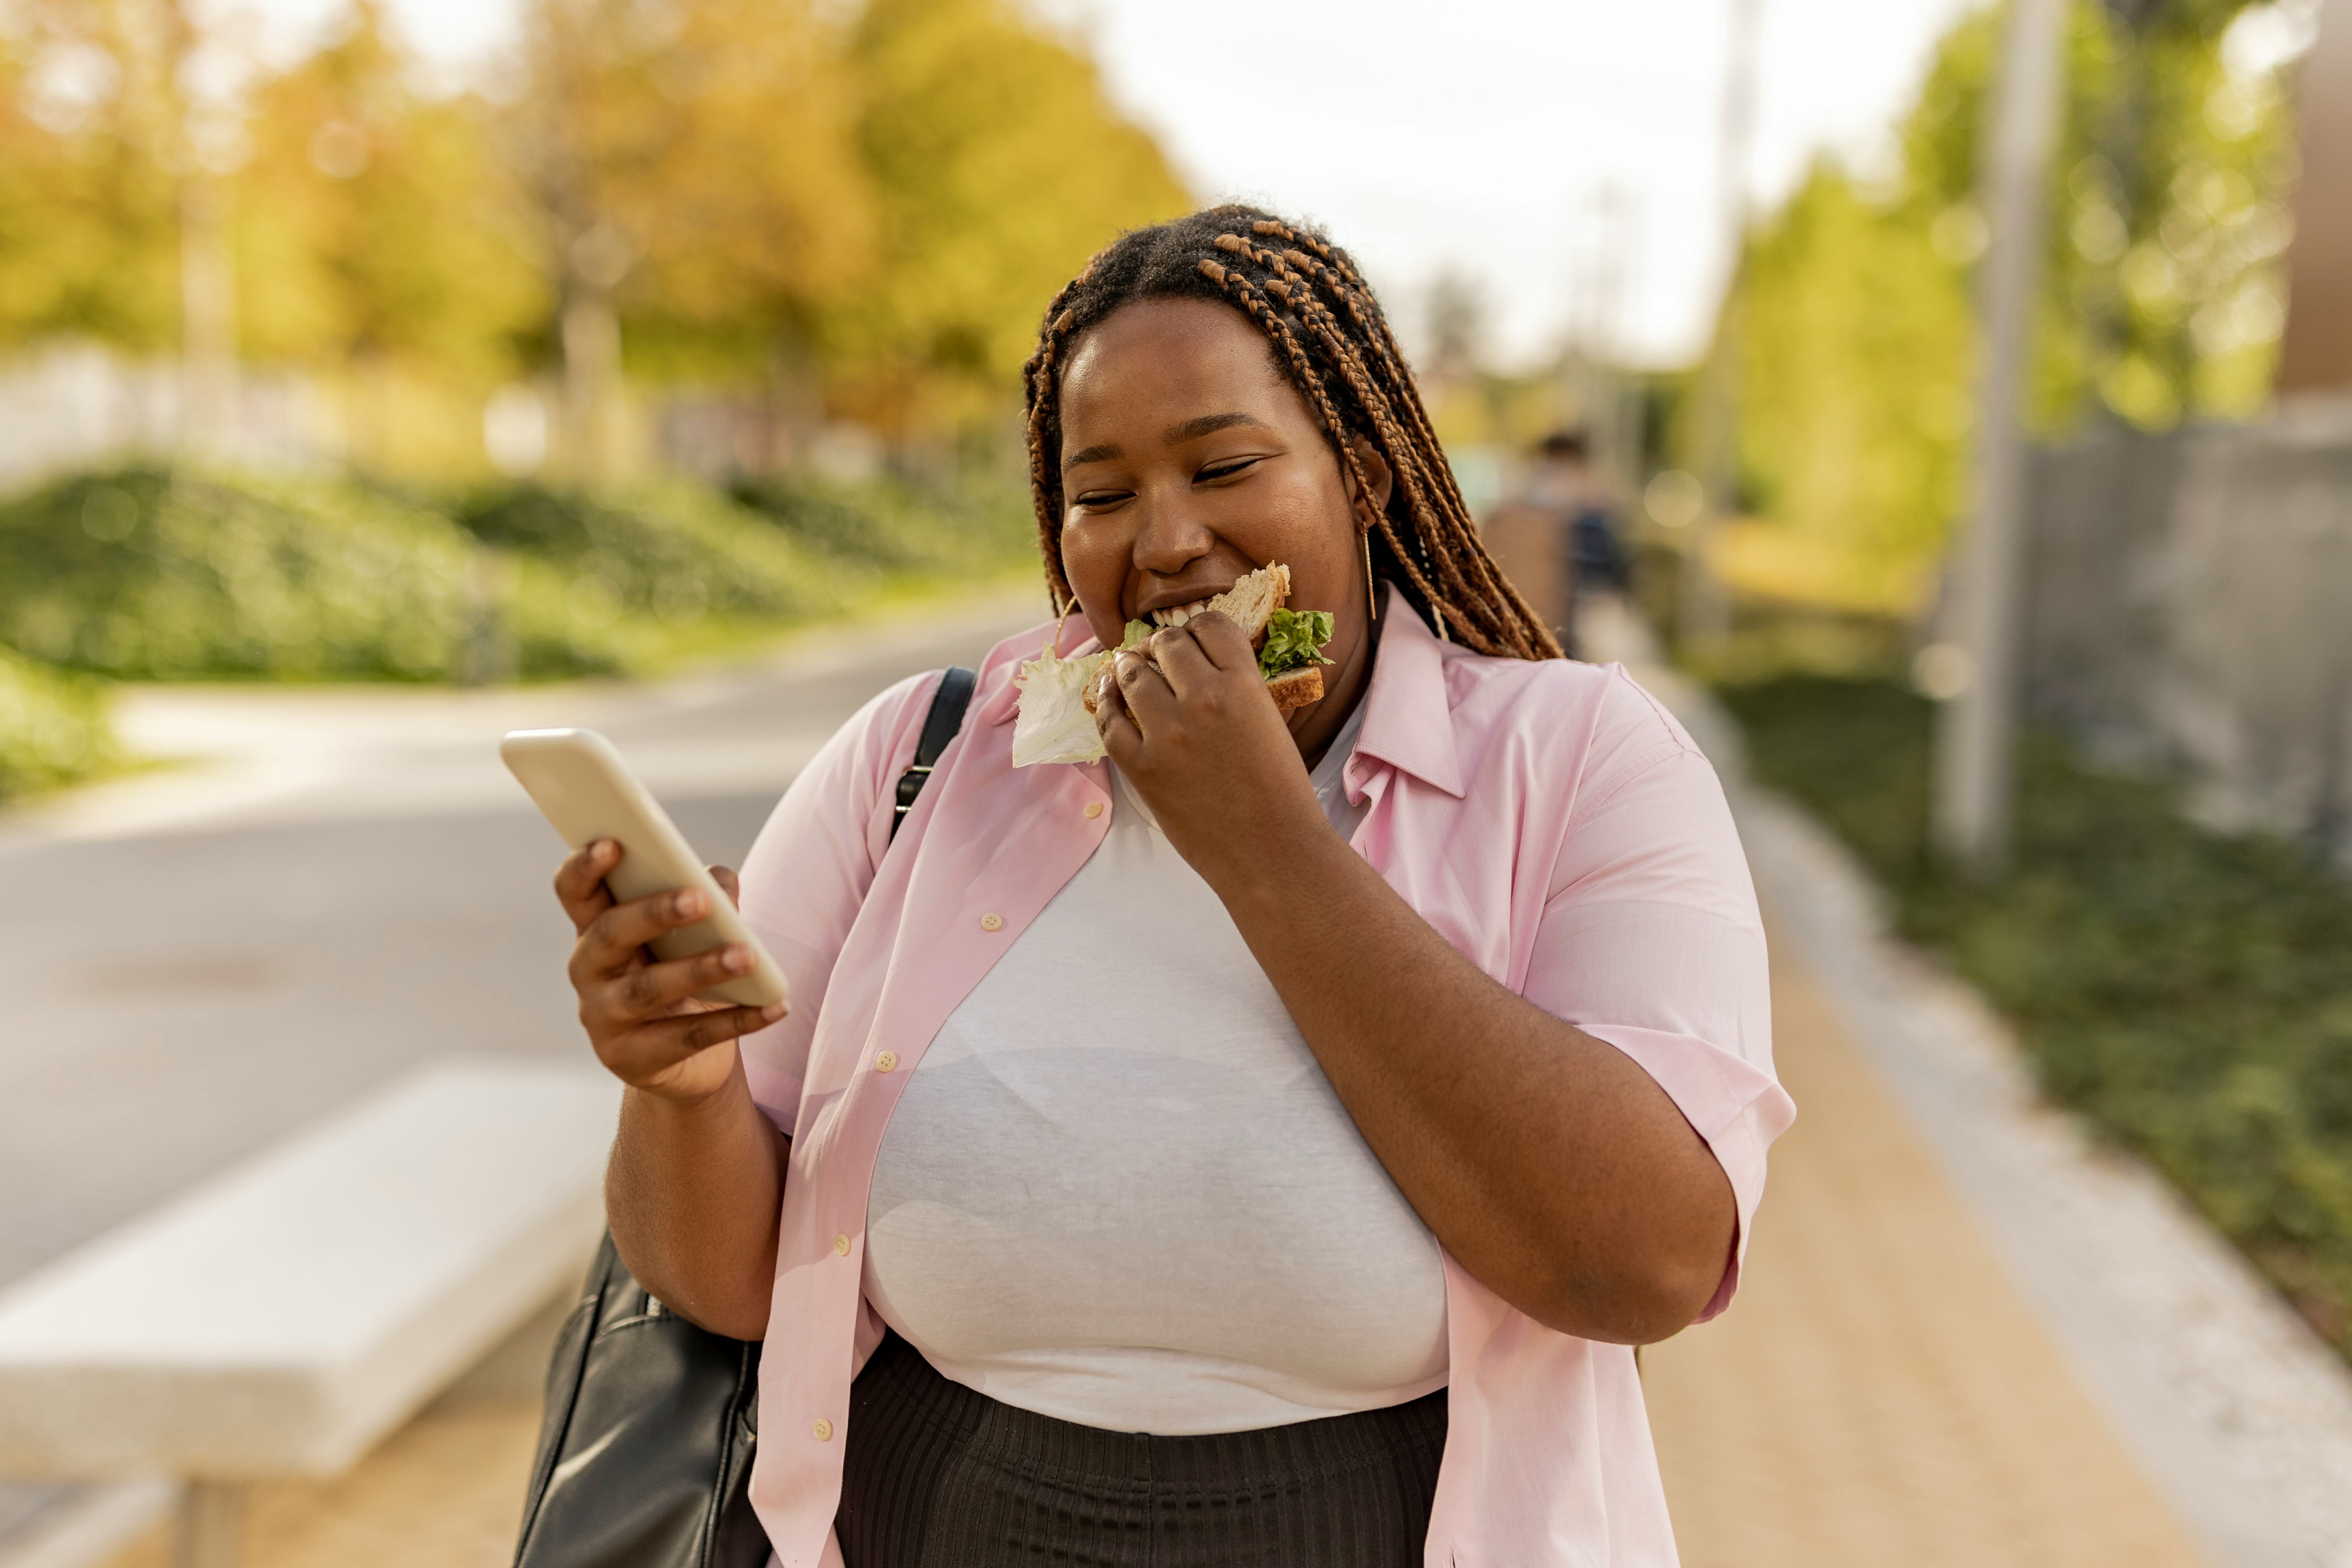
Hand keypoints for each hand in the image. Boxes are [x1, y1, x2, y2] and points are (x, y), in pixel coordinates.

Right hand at [555, 841, 786, 1104]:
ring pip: (648, 989)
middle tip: (701, 899)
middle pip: (611, 935)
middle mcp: (588, 972)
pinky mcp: (630, 1060)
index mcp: (595, 929)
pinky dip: (737, 1021)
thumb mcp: (690, 936)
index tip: (610, 842)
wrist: (683, 1060)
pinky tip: (774, 1007)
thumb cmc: (682, 976)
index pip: (575, 893)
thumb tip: (721, 878)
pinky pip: (689, 1036)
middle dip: (654, 913)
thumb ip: (706, 900)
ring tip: (747, 955)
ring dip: (701, 969)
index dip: (584, 867)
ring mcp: (603, 1019)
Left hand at [1094, 611, 1329, 883]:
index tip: (1192, 638)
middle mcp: (1203, 699)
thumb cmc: (1280, 793)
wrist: (1272, 854)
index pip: (1209, 625)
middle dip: (1163, 646)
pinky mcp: (1141, 768)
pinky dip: (1107, 705)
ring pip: (1132, 675)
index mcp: (1244, 684)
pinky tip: (1110, 698)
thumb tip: (1200, 664)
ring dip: (1130, 668)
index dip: (1198, 627)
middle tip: (1159, 655)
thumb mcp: (1270, 723)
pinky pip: (1110, 722)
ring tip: (1129, 669)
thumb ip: (1237, 689)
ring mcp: (1167, 734)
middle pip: (1167, 644)